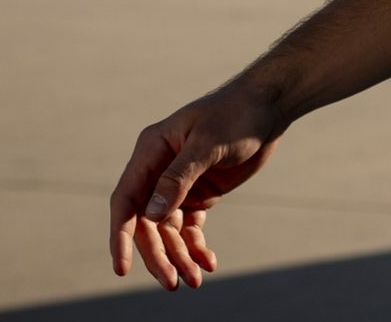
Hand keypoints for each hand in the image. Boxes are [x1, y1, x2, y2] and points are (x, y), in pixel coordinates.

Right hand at [107, 84, 287, 289]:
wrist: (269, 106)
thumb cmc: (237, 114)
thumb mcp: (208, 144)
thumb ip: (178, 178)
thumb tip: (150, 215)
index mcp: (151, 150)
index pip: (127, 200)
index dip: (121, 235)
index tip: (122, 267)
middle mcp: (158, 169)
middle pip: (147, 223)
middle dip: (159, 255)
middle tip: (173, 283)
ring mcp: (178, 183)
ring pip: (168, 230)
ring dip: (179, 256)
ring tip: (196, 280)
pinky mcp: (199, 192)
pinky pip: (190, 227)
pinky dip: (196, 246)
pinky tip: (208, 263)